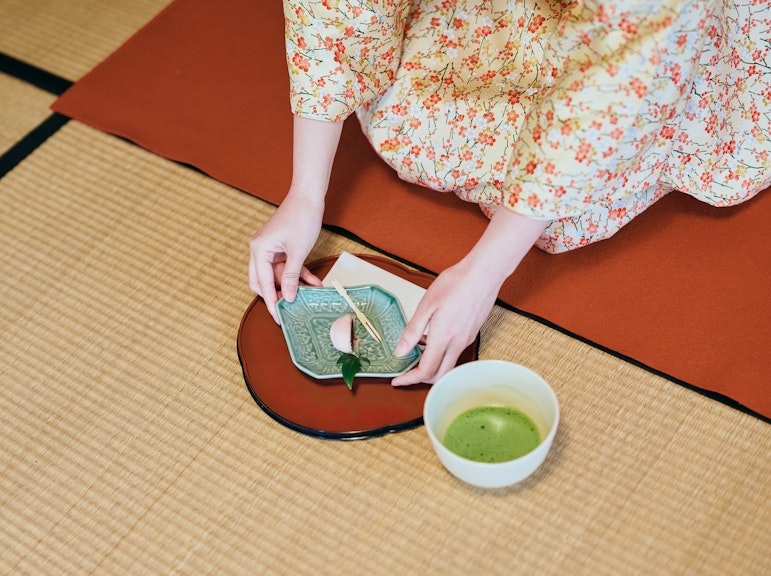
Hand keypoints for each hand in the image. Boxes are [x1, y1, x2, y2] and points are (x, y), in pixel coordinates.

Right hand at [249, 192, 323, 322]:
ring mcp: (270, 248)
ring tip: (311, 294)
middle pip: (264, 281)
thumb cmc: (302, 218)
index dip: (271, 302)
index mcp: (259, 250)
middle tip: (291, 309)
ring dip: (294, 284)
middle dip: (279, 295)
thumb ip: (292, 276)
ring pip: (279, 275)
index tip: (278, 318)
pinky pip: (287, 266)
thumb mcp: (299, 251)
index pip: (263, 283)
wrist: (309, 196)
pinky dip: (299, 274)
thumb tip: (289, 297)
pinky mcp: (281, 247)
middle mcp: (260, 250)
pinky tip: (314, 282)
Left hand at [391, 259, 500, 385]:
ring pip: (448, 365)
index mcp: (443, 338)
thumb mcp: (427, 305)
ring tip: (416, 350)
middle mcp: (457, 344)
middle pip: (439, 375)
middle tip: (406, 371)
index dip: (409, 379)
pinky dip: (441, 353)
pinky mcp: (471, 334)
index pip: (426, 371)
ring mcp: (466, 340)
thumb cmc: (455, 284)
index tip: (398, 380)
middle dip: (421, 378)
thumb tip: (400, 351)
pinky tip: (432, 337)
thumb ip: (413, 331)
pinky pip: (454, 352)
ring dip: (431, 365)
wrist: (483, 274)